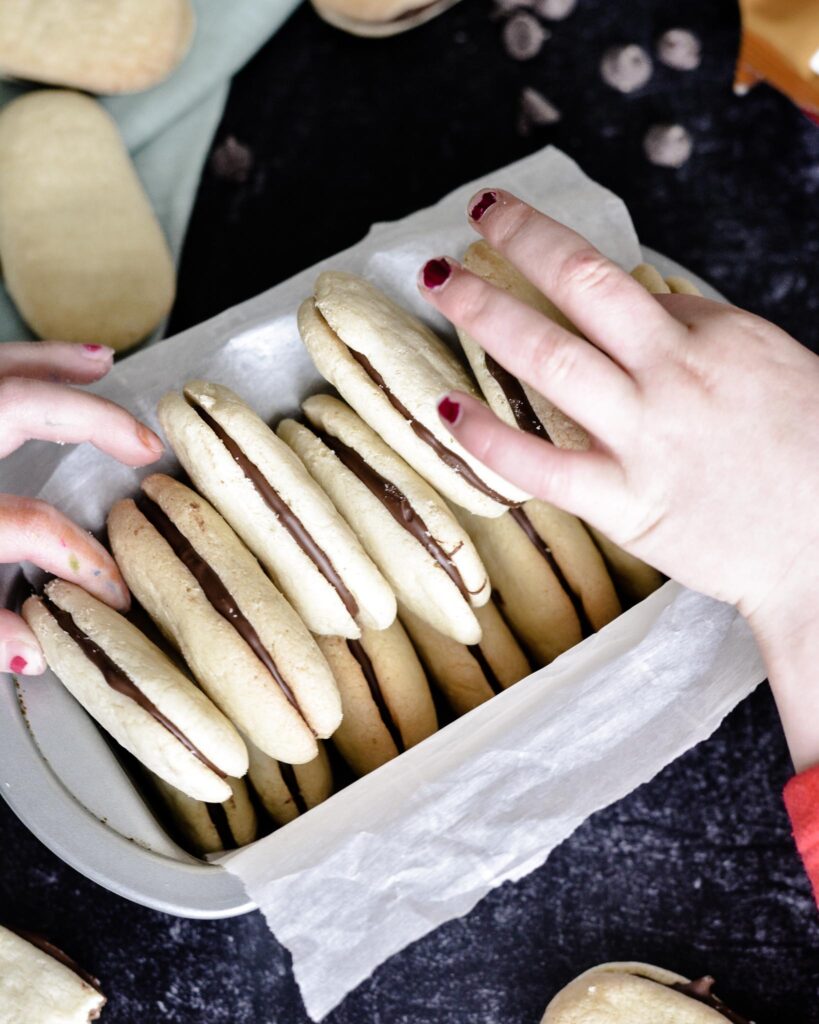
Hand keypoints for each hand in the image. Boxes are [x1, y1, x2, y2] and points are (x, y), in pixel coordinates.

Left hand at [0, 342, 163, 674]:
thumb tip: (35, 651)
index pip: (30, 526)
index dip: (83, 561)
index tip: (114, 589)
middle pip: (17, 410)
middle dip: (91, 420)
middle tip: (143, 445)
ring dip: (52, 362)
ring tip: (100, 360)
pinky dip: (19, 360)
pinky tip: (44, 359)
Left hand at [418, 189, 818, 766]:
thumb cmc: (808, 452)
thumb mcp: (766, 365)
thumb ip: (701, 333)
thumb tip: (646, 303)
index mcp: (714, 336)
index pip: (625, 285)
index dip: (560, 252)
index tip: (518, 231)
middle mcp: (674, 375)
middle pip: (583, 285)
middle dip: (523, 239)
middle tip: (478, 212)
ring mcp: (646, 438)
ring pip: (551, 359)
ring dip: (487, 313)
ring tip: (440, 282)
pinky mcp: (626, 504)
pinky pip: (542, 466)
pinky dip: (487, 438)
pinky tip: (445, 410)